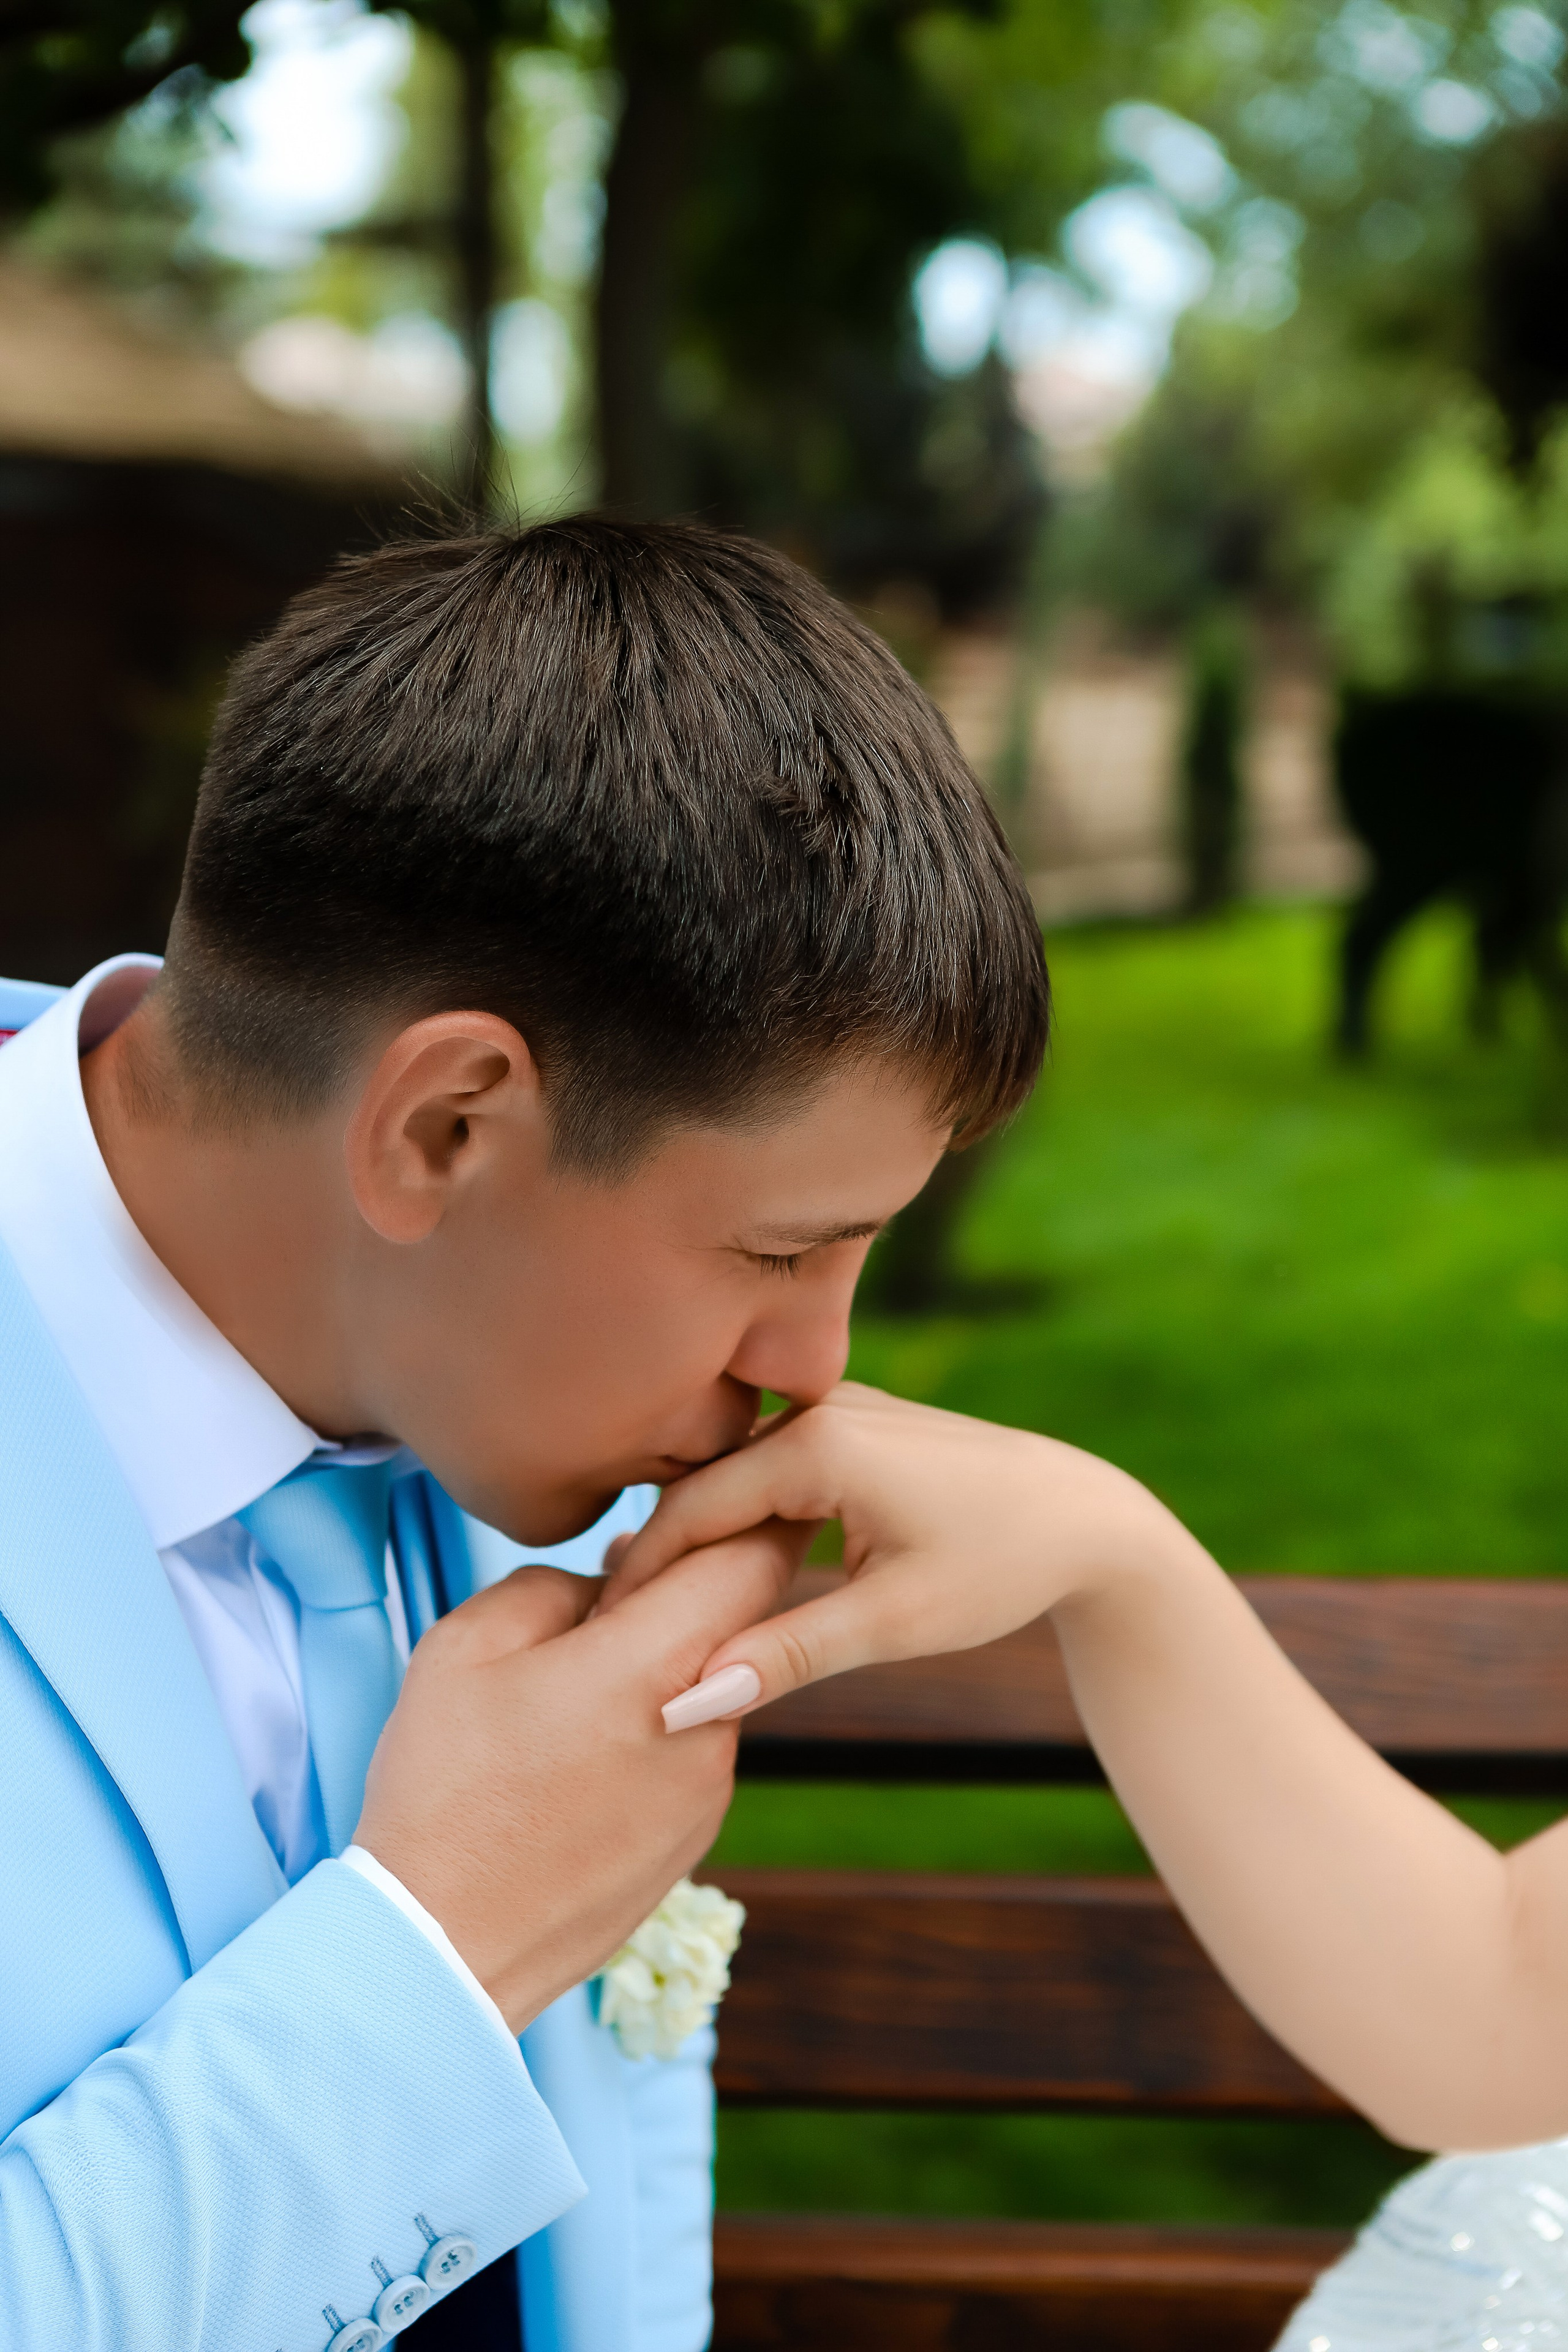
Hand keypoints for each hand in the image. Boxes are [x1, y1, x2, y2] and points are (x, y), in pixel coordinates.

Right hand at [355, 1526, 803, 2031]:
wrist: (443, 1947)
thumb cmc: (444, 1789)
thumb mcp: (468, 1647)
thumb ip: (556, 1585)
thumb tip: (609, 1581)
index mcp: (651, 1667)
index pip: (751, 1557)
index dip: (749, 1508)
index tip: (732, 1482)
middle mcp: (707, 1727)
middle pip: (735, 1621)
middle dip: (691, 1586)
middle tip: (622, 1575)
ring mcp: (710, 1791)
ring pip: (711, 1685)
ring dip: (667, 1664)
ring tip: (573, 1687)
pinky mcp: (697, 1837)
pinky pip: (695, 1748)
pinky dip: (659, 1727)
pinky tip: (583, 1752)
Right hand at [607, 1382, 1174, 1726]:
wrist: (1091, 1521)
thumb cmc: (1001, 1568)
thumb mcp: (889, 1624)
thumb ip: (779, 1657)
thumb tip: (680, 1709)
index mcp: (817, 1443)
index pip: (686, 1511)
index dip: (636, 1579)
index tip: (596, 1639)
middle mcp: (819, 1408)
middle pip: (700, 1488)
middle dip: (655, 1559)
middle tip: (608, 1635)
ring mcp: (837, 1409)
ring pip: (733, 1476)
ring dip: (697, 1539)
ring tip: (652, 1613)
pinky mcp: (853, 1423)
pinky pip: (769, 1467)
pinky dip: (740, 1518)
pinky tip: (722, 1577)